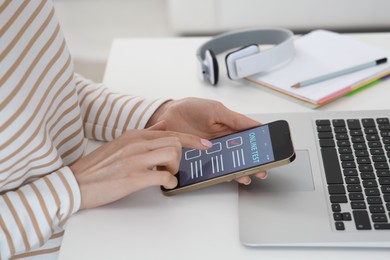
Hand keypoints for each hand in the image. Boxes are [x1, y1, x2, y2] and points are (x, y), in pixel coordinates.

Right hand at [70, 128, 211, 209]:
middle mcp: (136, 143)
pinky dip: (169, 182)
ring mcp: (135, 159)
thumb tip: (163, 125)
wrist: (76, 182)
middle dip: (181, 157)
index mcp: (134, 135)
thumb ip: (144, 133)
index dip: (192, 140)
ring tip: (164, 175)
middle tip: (172, 167)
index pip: (170, 132)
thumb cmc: (98, 166)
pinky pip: (165, 176)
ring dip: (174, 168)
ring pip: (173, 155)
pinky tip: (162, 184)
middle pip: (175, 142)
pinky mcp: (134, 177)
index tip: (205, 144)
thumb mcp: (121, 142)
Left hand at [147, 98, 267, 183]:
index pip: (249, 138)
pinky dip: (222, 174)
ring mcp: (212, 152)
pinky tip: (228, 177)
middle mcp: (223, 141)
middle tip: (261, 169)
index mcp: (229, 128)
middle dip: (253, 163)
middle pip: (242, 155)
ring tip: (246, 176)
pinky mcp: (201, 160)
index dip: (258, 146)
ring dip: (239, 171)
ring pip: (230, 164)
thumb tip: (256, 125)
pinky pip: (214, 169)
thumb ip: (234, 119)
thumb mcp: (215, 110)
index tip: (268, 152)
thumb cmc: (190, 109)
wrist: (166, 116)